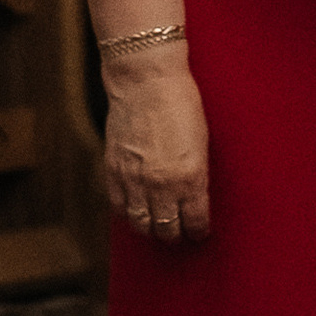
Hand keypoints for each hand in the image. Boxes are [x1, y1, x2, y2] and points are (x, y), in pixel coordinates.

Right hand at [103, 57, 210, 243]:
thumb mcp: (201, 141)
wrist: (145, 80)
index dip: (199, 231)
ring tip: (157, 225)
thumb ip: (196, 173)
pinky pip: (119, 207)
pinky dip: (128, 213)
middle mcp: (162, 185)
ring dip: (151, 228)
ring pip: (141, 224)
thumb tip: (194, 197)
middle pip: (168, 230)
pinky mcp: (114, 171)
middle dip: (176, 235)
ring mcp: (135, 180)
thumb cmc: (180, 102)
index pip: (196, 222)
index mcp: (191, 177)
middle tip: (180, 232)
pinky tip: (135, 208)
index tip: (199, 232)